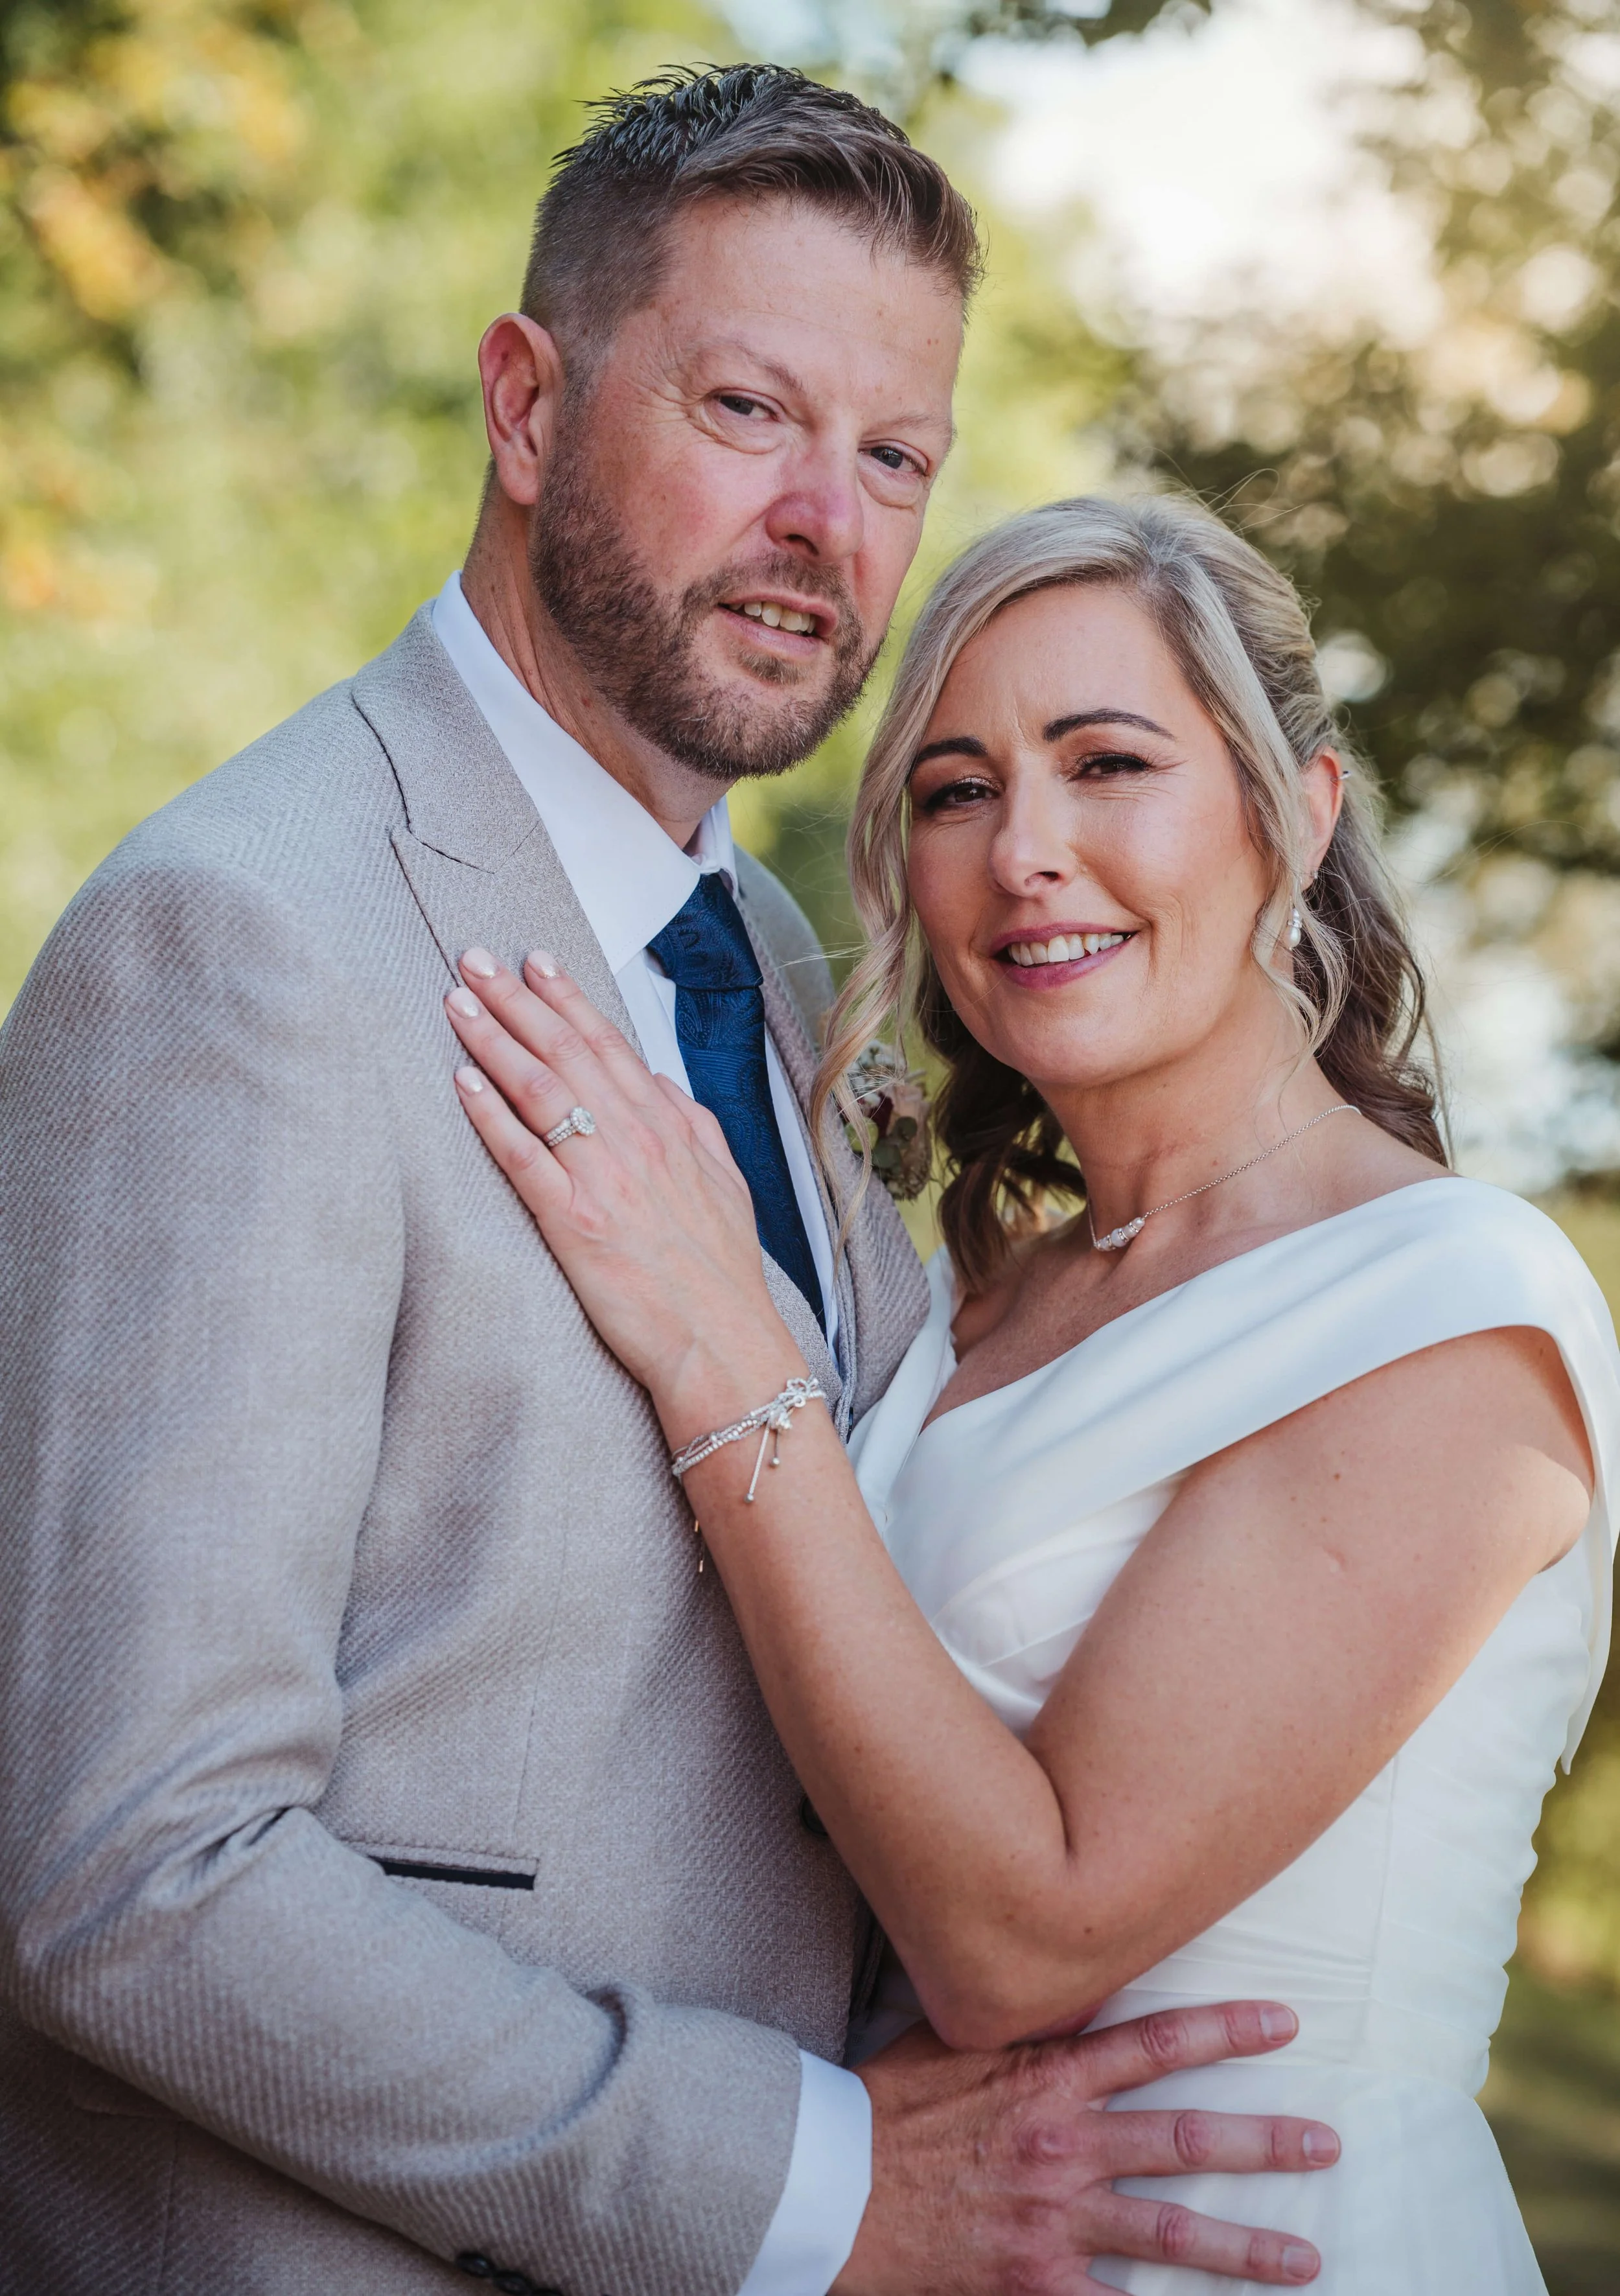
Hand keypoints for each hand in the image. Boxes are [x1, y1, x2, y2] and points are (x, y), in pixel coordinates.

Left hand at [444, 948, 801, 1432]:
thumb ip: (691, 1126)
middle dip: (517, 1000)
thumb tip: (659, 1084)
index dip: (568, 999)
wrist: (723, 1345)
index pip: (608, 1046)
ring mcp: (605, 1178)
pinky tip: (462, 1083)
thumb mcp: (724, 1185)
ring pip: (541, 1090)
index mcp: (669, 1129)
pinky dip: (490, 1115)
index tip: (535, 962)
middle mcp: (637, 1142)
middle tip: (475, 959)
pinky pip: (523, 1157)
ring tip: (457, 1002)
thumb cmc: (720, 1276)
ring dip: (495, 1040)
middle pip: (567, 1052)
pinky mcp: (574, 1222)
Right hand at [840, 2005, 1335, 2294]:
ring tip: (1307, 2257)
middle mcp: (1064, 2146)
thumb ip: (1020, 2014)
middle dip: (1266, 2142)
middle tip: (1326, 2144)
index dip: (1226, 2030)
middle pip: (1187, 2139)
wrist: (831, 2190)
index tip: (1286, 2022)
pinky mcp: (1036, 2281)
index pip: (1156, 2043)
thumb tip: (1076, 1972)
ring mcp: (1055, 2219)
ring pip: (1173, 2234)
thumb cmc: (887, 2106)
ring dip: (1249, 2248)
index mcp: (1047, 2077)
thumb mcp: (953, 2038)